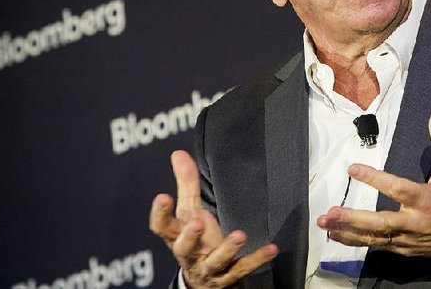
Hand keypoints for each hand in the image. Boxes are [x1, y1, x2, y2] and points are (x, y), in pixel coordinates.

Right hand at [149, 150, 277, 287]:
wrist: (204, 281)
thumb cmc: (196, 239)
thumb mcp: (189, 212)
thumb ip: (186, 184)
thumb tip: (178, 153)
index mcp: (177, 236)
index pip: (161, 227)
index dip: (160, 213)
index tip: (163, 196)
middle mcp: (190, 254)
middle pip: (184, 248)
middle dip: (189, 236)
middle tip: (197, 222)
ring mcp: (209, 268)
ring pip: (215, 262)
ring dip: (226, 249)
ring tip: (239, 235)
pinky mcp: (229, 277)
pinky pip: (243, 269)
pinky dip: (257, 259)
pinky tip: (271, 249)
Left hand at [317, 103, 430, 265]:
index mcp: (427, 200)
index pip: (397, 189)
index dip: (374, 179)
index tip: (353, 168)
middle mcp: (415, 222)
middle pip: (380, 224)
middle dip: (354, 219)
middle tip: (331, 212)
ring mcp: (407, 239)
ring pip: (374, 239)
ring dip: (347, 232)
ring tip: (324, 223)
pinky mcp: (403, 250)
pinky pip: (376, 247)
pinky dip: (355, 242)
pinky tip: (336, 235)